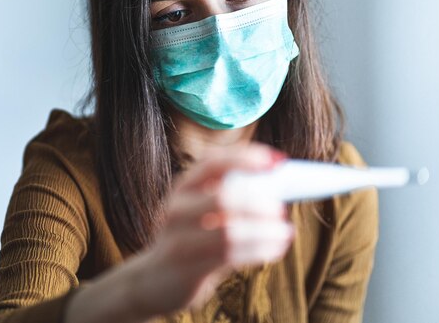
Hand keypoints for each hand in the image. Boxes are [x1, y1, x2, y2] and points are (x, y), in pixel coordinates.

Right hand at [131, 144, 293, 317]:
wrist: (154, 281)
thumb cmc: (190, 240)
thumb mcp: (201, 212)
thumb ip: (230, 197)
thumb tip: (278, 187)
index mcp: (183, 186)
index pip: (213, 162)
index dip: (246, 158)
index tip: (278, 161)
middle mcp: (177, 208)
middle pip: (223, 196)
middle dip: (259, 201)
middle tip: (281, 208)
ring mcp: (179, 238)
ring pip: (229, 231)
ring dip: (265, 231)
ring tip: (285, 232)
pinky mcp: (187, 266)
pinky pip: (230, 255)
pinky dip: (259, 250)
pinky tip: (274, 248)